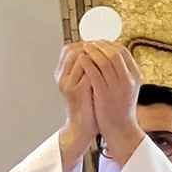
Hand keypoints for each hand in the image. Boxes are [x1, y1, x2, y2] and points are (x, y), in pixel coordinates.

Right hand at [55, 43, 97, 171]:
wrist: (83, 128)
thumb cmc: (86, 106)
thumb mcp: (85, 84)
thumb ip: (88, 68)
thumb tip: (99, 51)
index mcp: (61, 74)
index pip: (69, 48)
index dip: (86, 44)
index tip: (101, 44)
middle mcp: (61, 77)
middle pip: (74, 50)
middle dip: (92, 48)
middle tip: (107, 49)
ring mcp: (67, 84)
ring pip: (82, 58)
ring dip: (97, 56)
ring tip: (109, 58)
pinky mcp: (77, 92)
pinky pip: (89, 72)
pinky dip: (99, 68)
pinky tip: (110, 69)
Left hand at [78, 42, 143, 162]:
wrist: (120, 129)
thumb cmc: (121, 108)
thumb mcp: (128, 88)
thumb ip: (123, 72)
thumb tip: (113, 54)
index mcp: (135, 75)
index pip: (123, 51)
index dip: (109, 44)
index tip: (99, 43)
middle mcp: (128, 79)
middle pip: (114, 53)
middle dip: (100, 45)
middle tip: (89, 43)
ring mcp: (117, 87)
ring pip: (104, 60)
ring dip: (92, 52)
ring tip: (83, 48)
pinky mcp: (104, 94)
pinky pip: (94, 73)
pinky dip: (87, 63)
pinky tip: (81, 60)